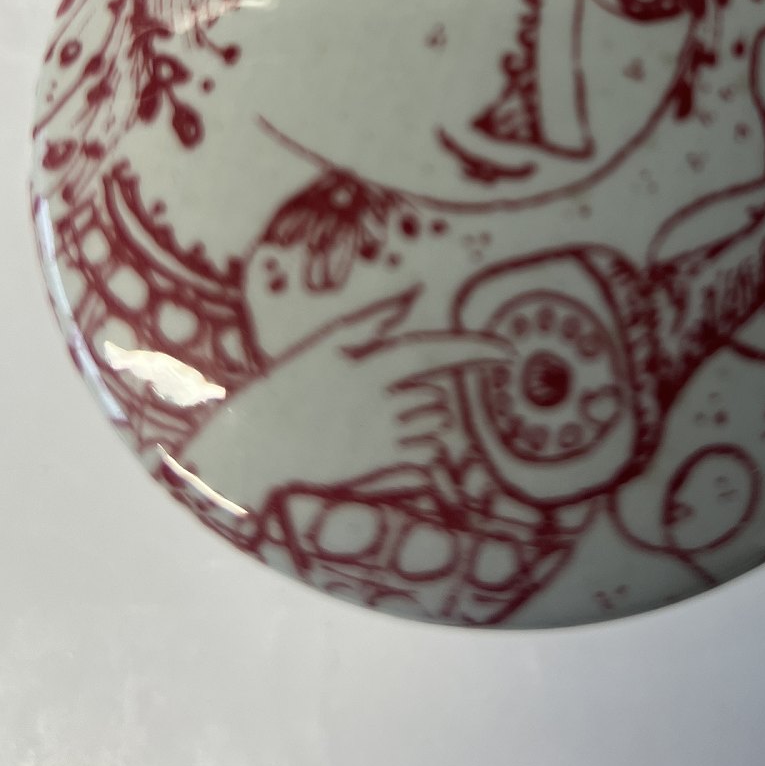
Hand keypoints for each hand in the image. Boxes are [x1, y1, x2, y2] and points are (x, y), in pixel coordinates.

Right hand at [178, 310, 511, 513]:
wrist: (256, 447)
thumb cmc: (290, 388)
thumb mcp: (327, 345)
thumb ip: (376, 319)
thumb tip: (413, 290)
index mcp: (371, 367)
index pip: (436, 352)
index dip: (476, 350)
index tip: (507, 352)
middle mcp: (383, 406)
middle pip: (438, 399)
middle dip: (423, 399)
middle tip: (382, 403)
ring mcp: (384, 443)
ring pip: (436, 433)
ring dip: (424, 428)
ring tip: (378, 427)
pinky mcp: (381, 474)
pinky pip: (427, 465)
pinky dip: (419, 458)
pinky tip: (384, 452)